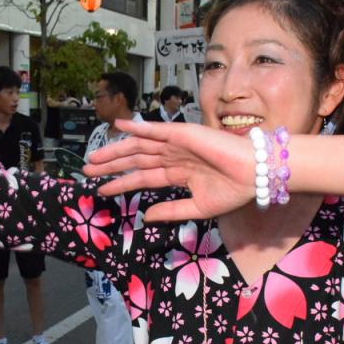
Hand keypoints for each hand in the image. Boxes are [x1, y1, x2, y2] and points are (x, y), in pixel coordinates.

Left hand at [83, 119, 255, 221]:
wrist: (255, 175)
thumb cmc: (234, 191)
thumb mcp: (197, 209)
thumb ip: (171, 211)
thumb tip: (146, 217)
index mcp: (179, 174)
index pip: (143, 177)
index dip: (121, 182)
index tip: (102, 189)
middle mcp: (175, 157)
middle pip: (136, 160)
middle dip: (112, 165)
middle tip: (87, 170)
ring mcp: (178, 144)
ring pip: (140, 146)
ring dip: (116, 150)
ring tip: (94, 158)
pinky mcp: (183, 134)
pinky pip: (156, 129)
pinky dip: (137, 127)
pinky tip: (119, 127)